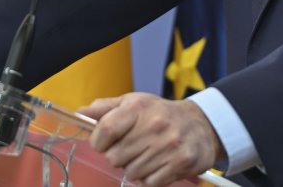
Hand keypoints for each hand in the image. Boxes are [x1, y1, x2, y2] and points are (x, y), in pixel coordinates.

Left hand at [80, 92, 224, 186]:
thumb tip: (80, 113)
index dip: (98, 141)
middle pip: (115, 157)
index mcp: (138, 107)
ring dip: (135, 168)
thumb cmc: (160, 114)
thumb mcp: (134, 103)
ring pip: (131, 173)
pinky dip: (150, 178)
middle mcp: (154, 124)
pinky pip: (150, 182)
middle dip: (119, 156)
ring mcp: (169, 144)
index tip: (103, 143)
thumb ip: (106, 109)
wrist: (201, 124)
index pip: (105, 130)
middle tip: (131, 149)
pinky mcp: (180, 162)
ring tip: (147, 155)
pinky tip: (157, 165)